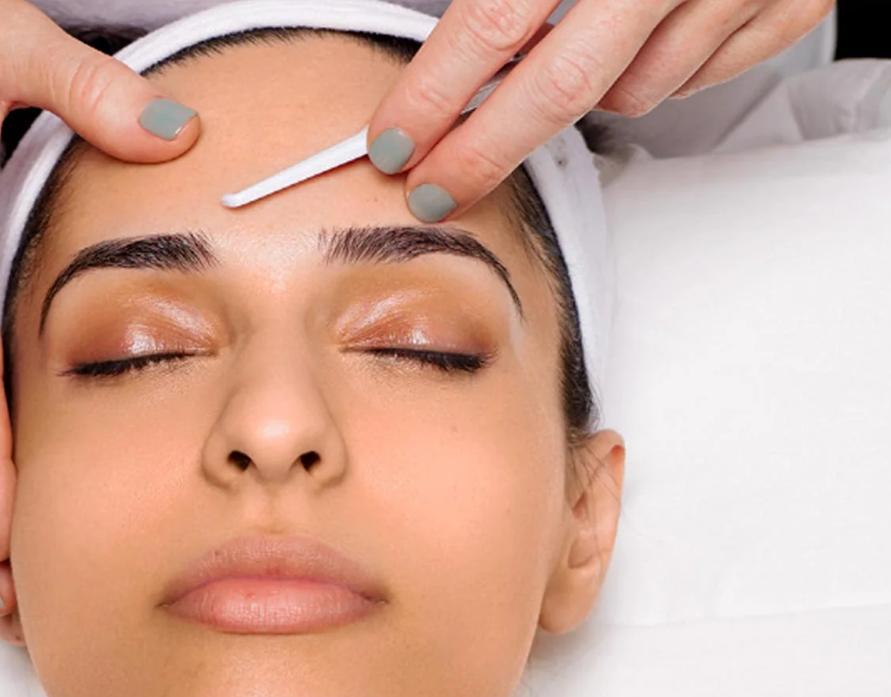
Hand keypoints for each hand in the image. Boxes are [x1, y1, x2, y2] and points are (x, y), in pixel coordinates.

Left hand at [366, 0, 833, 220]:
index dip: (436, 94)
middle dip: (483, 152)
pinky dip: (659, 70)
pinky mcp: (790, 5)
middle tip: (436, 188)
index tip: (397, 141)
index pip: (495, 25)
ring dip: (587, 90)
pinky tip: (649, 33)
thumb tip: (437, 45)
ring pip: (631, 92)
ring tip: (580, 45)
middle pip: (560, 90)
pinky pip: (695, 80)